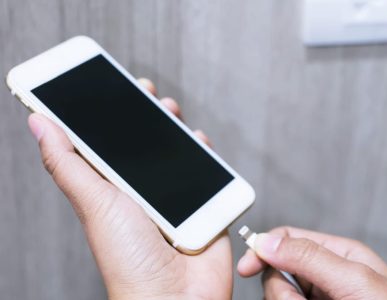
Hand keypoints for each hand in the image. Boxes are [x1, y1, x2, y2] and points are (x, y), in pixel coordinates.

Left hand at [27, 78, 230, 299]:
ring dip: (177, 129)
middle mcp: (143, 193)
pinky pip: (209, 174)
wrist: (175, 298)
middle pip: (146, 146)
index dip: (109, 115)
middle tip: (145, 91)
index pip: (109, 144)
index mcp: (113, 191)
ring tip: (171, 111)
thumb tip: (38, 122)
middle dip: (147, 114)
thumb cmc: (128, 261)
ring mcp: (175, 200)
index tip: (110, 86)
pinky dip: (207, 155)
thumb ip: (69, 162)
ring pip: (178, 155)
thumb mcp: (94, 203)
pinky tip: (200, 142)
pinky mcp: (204, 208)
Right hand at [237, 227, 386, 299]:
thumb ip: (311, 258)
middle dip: (282, 291)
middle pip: (278, 271)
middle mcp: (325, 276)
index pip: (291, 239)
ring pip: (279, 296)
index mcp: (339, 254)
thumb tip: (268, 241)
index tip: (248, 266)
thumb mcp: (354, 280)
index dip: (265, 248)